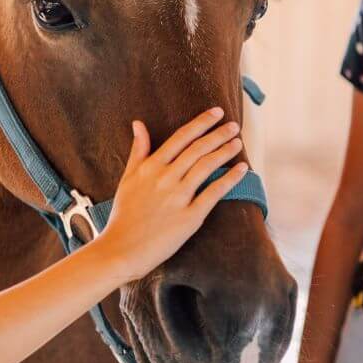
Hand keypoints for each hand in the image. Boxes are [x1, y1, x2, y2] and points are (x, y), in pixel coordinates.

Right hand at [97, 109, 246, 279]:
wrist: (121, 249)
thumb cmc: (123, 214)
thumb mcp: (127, 178)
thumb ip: (138, 151)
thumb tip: (138, 124)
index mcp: (150, 167)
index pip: (181, 137)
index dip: (201, 123)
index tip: (216, 112)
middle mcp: (165, 178)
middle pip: (197, 149)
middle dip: (218, 134)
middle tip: (234, 126)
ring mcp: (178, 197)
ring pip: (206, 166)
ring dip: (225, 152)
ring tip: (238, 143)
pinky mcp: (189, 217)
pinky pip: (214, 193)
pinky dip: (229, 179)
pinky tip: (242, 169)